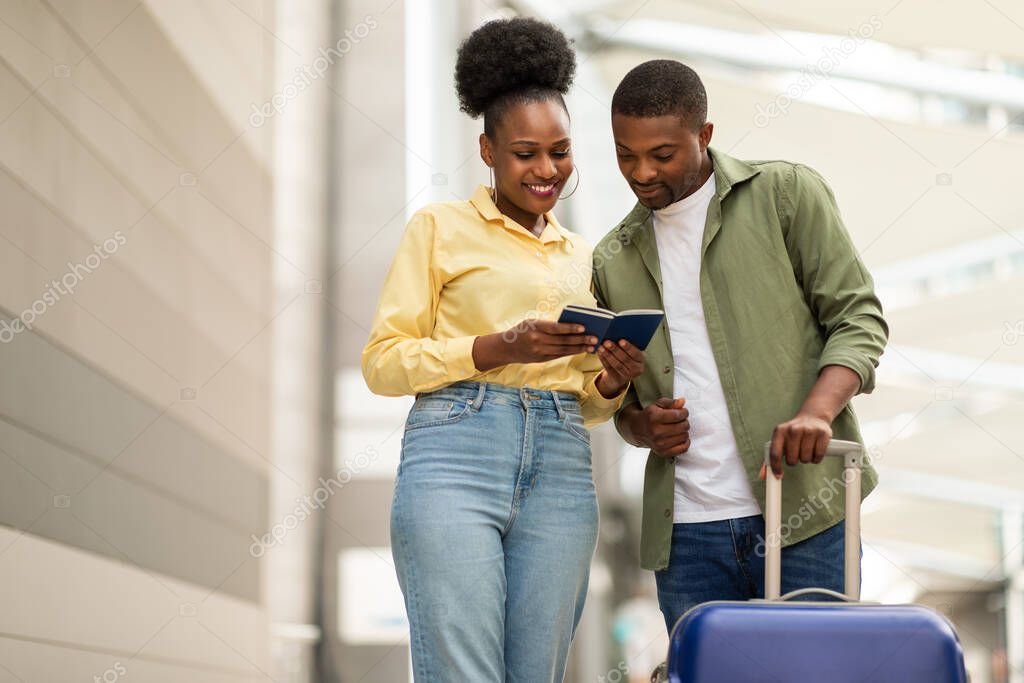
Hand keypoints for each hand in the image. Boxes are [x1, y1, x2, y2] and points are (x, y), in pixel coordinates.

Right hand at [473, 320, 596, 370]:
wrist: (506, 348)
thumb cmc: (521, 330)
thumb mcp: (532, 322)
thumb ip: (548, 325)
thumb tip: (570, 326)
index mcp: (535, 327)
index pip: (556, 328)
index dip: (570, 328)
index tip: (584, 327)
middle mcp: (537, 340)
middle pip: (563, 340)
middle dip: (580, 339)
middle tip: (594, 338)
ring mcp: (540, 351)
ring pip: (563, 350)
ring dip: (579, 348)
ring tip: (592, 346)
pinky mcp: (542, 359)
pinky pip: (559, 355)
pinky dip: (571, 352)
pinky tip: (581, 350)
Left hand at [595, 339, 644, 397]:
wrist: (623, 373)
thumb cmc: (628, 356)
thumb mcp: (632, 352)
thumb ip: (628, 345)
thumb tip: (618, 332)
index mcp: (641, 360)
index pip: (636, 354)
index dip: (628, 347)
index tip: (621, 340)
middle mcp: (636, 369)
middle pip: (625, 359)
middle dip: (615, 350)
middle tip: (607, 342)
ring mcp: (627, 375)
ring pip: (616, 364)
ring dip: (607, 354)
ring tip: (601, 346)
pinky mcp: (617, 378)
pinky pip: (609, 368)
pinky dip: (603, 359)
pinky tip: (599, 352)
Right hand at [626, 397, 689, 457]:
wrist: (637, 430)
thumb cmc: (650, 415)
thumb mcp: (658, 405)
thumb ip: (671, 402)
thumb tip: (682, 401)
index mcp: (654, 417)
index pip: (678, 415)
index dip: (684, 412)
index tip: (682, 412)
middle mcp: (656, 432)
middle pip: (683, 426)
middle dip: (684, 421)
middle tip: (679, 420)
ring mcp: (659, 444)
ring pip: (684, 436)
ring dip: (684, 431)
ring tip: (677, 428)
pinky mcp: (662, 452)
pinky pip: (683, 448)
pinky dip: (685, 442)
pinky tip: (680, 437)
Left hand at [763, 412, 831, 477]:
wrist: (813, 417)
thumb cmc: (793, 433)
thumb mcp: (780, 439)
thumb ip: (771, 457)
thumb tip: (762, 476)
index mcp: (780, 431)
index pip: (775, 454)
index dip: (776, 467)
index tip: (778, 475)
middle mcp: (793, 430)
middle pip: (791, 460)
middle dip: (794, 461)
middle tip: (796, 453)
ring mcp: (809, 431)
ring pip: (805, 459)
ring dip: (806, 459)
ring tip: (806, 449)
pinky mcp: (823, 434)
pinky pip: (818, 456)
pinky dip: (816, 458)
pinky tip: (815, 449)